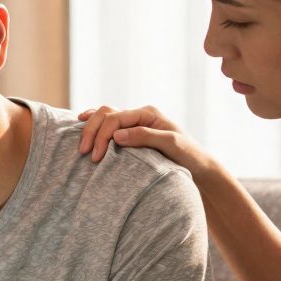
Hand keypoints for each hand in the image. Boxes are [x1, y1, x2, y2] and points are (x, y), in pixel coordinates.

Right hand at [76, 105, 210, 175]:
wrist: (199, 167)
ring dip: (90, 129)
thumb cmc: (189, 156)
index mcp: (148, 113)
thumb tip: (117, 135)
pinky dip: (94, 126)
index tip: (96, 157)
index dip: (102, 135)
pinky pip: (108, 125)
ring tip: (81, 146)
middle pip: (106, 114)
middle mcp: (139, 115)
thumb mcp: (171, 145)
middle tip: (84, 152)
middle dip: (92, 131)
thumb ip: (145, 137)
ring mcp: (135, 123)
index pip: (115, 118)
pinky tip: (82, 127)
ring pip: (104, 117)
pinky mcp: (131, 134)